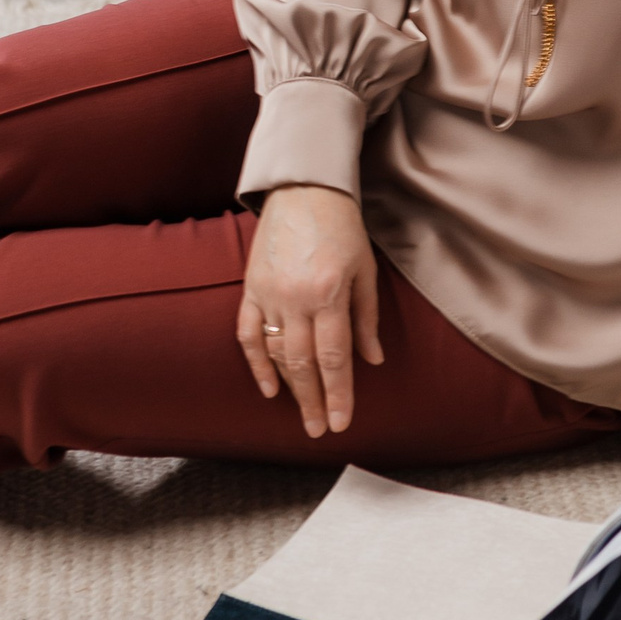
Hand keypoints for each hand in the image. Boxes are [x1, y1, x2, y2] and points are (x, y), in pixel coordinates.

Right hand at [237, 183, 382, 437]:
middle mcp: (296, 298)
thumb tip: (372, 360)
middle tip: (321, 431)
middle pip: (304, 364)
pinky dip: (257, 363)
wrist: (303, 188)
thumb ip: (366, 317)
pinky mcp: (250, 288)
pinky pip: (248, 334)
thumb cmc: (342, 226)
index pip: (334, 357)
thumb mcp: (365, 269)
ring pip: (277, 353)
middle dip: (314, 402)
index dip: (339, 394)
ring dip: (290, 388)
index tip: (343, 423)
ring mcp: (268, 294)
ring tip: (303, 415)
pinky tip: (269, 388)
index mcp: (329, 293)